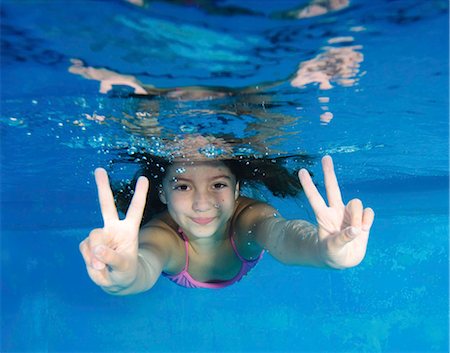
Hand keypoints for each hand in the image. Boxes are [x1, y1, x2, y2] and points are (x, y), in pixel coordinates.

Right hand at [79, 168, 148, 289]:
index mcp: (129, 229)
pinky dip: (90, 261)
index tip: (144, 178)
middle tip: (99, 169)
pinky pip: (85, 249)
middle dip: (103, 187)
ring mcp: (100, 235)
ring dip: (97, 254)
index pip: (135, 209)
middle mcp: (114, 228)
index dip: (140, 194)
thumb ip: (112, 258)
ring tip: (104, 266)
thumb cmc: (126, 271)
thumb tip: (97, 250)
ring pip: (94, 237)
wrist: (115, 281)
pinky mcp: (88, 245)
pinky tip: (97, 266)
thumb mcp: (124, 267)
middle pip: (106, 204)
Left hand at [298, 155, 373, 267]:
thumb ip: (343, 239)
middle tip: (325, 157)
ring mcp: (349, 213)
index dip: (308, 184)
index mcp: (323, 216)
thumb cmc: (332, 254)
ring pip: (356, 203)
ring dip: (358, 216)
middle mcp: (335, 211)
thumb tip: (355, 229)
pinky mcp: (362, 219)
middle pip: (332, 187)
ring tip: (356, 231)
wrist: (344, 260)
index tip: (300, 171)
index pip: (314, 197)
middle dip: (329, 172)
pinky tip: (363, 230)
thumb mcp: (333, 249)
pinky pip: (369, 212)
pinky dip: (367, 222)